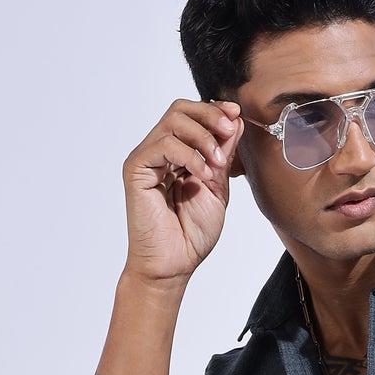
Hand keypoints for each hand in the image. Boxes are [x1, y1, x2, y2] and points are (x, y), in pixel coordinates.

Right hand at [120, 97, 244, 286]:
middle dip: (209, 115)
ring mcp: (147, 159)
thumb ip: (223, 155)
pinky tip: (203, 175)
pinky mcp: (136, 169)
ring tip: (217, 162)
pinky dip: (189, 155)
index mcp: (178, 155)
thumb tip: (234, 120)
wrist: (174, 264)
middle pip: (180, 109)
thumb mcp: (217, 188)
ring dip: (202, 136)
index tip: (237, 116)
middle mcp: (159, 152)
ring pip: (172, 121)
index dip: (215, 111)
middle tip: (229, 130)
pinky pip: (163, 144)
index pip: (192, 117)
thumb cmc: (192, 235)